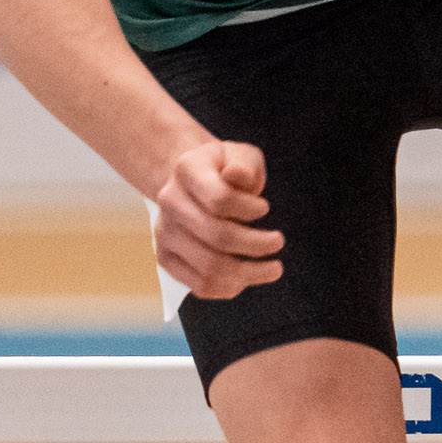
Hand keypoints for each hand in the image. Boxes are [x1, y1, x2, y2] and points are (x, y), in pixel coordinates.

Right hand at [151, 138, 281, 298]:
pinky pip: (200, 285)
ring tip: (272, 268)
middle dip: (256, 244)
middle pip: (216, 236)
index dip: (249, 209)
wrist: (193, 184)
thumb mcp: (240, 155)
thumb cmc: (223, 170)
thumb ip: (244, 164)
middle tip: (278, 242)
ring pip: (209, 267)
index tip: (266, 208)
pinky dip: (229, 287)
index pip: (219, 199)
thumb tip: (237, 176)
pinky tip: (247, 278)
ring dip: (248, 273)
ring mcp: (164, 233)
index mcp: (186, 170)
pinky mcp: (167, 259)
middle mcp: (169, 202)